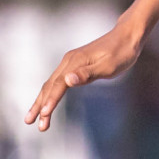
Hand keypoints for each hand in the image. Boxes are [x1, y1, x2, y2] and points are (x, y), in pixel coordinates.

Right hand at [24, 21, 142, 131]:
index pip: (58, 85)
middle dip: (39, 105)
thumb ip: (87, 74)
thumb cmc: (122, 52)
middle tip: (29, 123)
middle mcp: (69, 60)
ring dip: (42, 100)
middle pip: (49, 85)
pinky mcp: (75, 63)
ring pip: (51, 83)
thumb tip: (67, 80)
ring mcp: (71, 61)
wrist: (128, 35)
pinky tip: (48, 101)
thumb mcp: (108, 66)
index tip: (43, 116)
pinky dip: (50, 93)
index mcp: (75, 61)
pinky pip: (58, 80)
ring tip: (35, 118)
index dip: (50, 101)